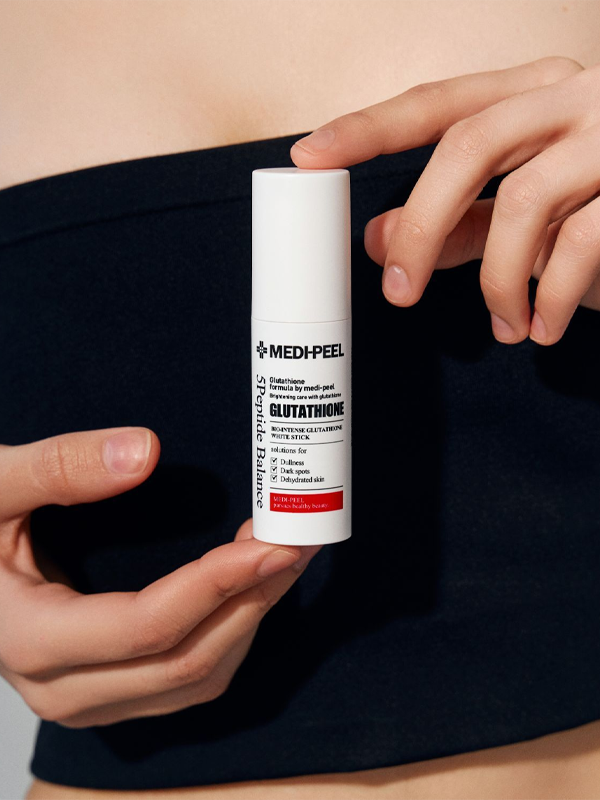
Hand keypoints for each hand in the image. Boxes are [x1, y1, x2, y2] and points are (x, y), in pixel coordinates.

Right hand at [0, 427, 319, 727]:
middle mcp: (63, 688)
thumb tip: (144, 452)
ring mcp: (89, 698)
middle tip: (297, 541)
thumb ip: (56, 466)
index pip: (144, 627)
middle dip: (251, 600)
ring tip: (284, 558)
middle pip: (184, 662)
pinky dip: (229, 635)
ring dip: (249, 620)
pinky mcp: (110, 689)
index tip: (271, 541)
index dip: (215, 584)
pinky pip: (186, 680)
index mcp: (30, 638)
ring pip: (193, 682)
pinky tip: (248, 587)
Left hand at [290, 56, 599, 344]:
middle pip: (469, 144)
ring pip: (523, 201)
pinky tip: (542, 328)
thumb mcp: (526, 213)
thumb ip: (456, 223)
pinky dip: (549, 298)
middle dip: (421, 224)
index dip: (368, 128)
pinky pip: (579, 244)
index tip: (308, 156)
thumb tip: (374, 242)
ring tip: (504, 325)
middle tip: (397, 292)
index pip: (437, 103)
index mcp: (531, 96)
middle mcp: (570, 100)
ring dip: (495, 280)